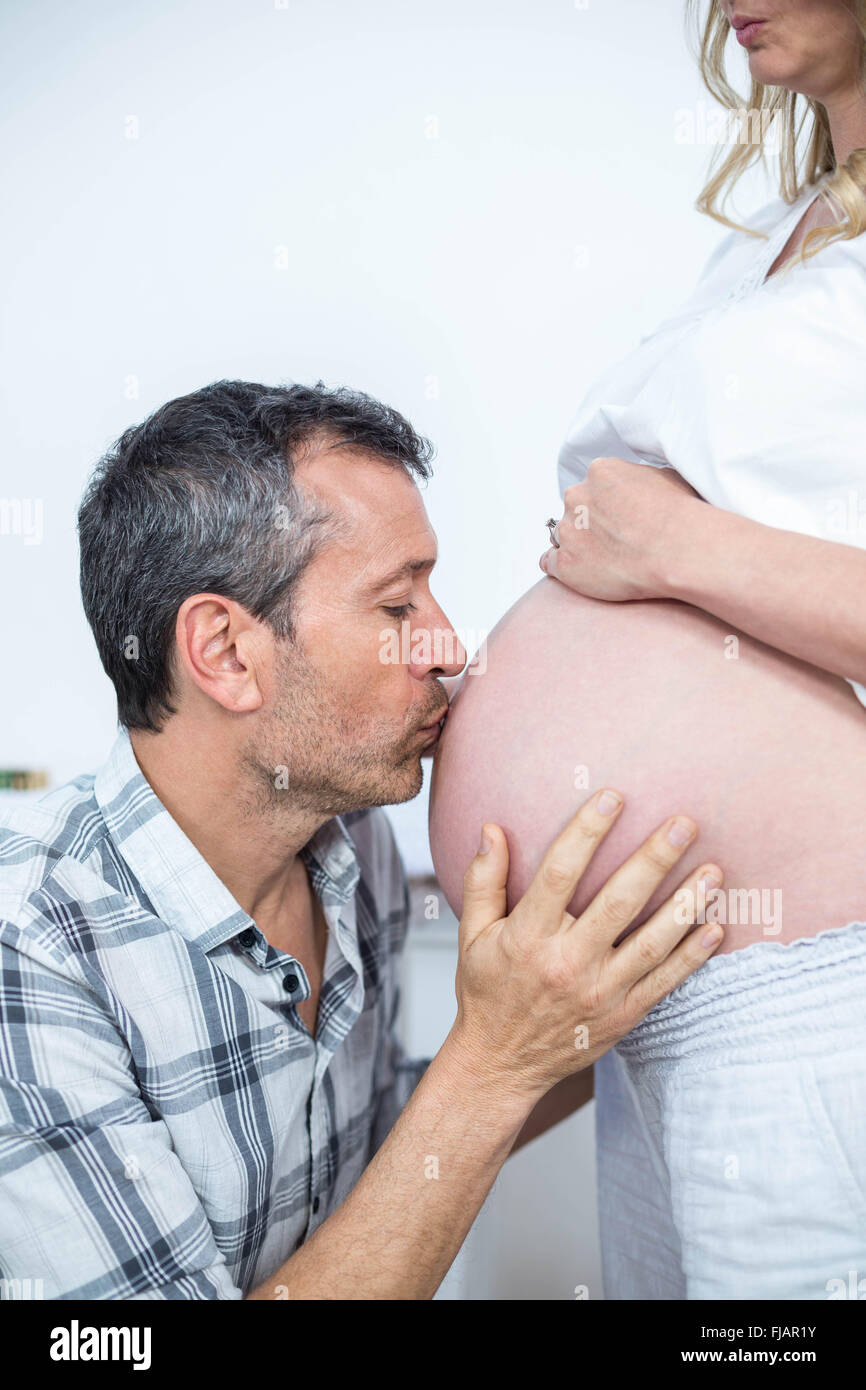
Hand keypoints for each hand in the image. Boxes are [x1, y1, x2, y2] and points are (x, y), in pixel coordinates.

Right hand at [447, 788, 722, 1104]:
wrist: (501, 1064)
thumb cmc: (487, 992)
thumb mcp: (473, 934)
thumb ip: (484, 880)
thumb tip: (491, 829)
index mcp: (529, 937)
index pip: (560, 873)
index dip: (587, 832)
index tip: (613, 798)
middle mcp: (567, 964)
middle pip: (618, 903)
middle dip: (654, 860)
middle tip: (684, 824)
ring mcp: (600, 992)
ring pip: (653, 943)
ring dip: (688, 904)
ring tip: (714, 869)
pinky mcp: (623, 1016)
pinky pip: (666, 982)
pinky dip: (694, 955)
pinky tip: (716, 926)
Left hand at [540, 456, 702, 600]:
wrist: (677, 550)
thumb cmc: (679, 515)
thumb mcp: (664, 476)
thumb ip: (639, 478)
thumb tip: (639, 484)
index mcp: (599, 471)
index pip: (594, 486)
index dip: (608, 503)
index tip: (621, 518)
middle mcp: (576, 497)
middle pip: (575, 508)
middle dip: (591, 522)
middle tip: (615, 540)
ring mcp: (568, 530)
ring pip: (563, 535)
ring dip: (578, 545)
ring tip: (604, 560)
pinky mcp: (565, 563)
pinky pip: (548, 562)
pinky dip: (560, 566)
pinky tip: (577, 571)